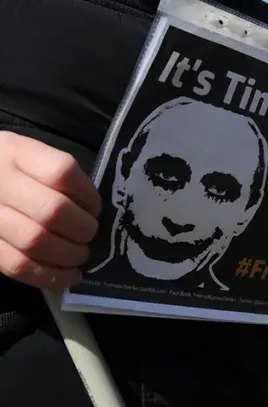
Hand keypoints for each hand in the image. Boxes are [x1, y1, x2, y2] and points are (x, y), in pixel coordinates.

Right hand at [0, 132, 100, 289]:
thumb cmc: (6, 166)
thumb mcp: (27, 153)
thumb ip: (58, 173)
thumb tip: (92, 209)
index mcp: (16, 153)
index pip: (62, 173)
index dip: (87, 195)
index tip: (94, 208)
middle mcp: (0, 183)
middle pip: (51, 211)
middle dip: (82, 229)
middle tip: (89, 234)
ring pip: (34, 241)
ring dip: (68, 254)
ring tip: (80, 254)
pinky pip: (16, 266)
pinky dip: (49, 276)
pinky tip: (68, 277)